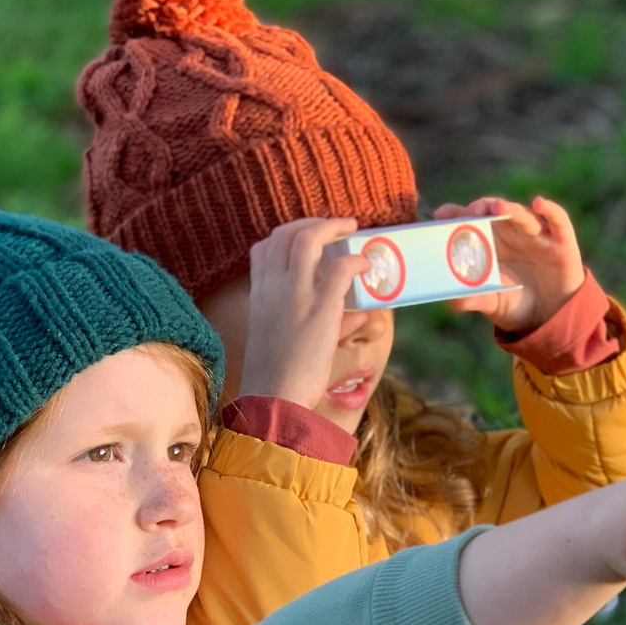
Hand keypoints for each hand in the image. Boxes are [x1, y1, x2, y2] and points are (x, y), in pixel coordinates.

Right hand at [240, 217, 367, 407]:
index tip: (309, 238)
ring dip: (334, 227)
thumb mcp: (284, 344)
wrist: (272, 401)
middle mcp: (272, 289)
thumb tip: (356, 318)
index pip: (264, 248)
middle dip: (313, 223)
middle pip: (286, 234)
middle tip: (337, 228)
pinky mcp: (320, 309)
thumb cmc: (277, 380)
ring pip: (310, 239)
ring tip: (353, 230)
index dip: (288, 235)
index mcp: (258, 296)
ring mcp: (295, 296)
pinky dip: (357, 260)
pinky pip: (341, 268)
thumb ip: (315, 322)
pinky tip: (367, 265)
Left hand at [432, 195, 585, 333]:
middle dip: (481, 208)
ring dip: (510, 208)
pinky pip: (558, 221)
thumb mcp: (494, 304)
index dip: (456, 214)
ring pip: (522, 215)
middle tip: (471, 211)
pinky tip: (539, 203)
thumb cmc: (516, 304)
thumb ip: (476, 300)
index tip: (440, 215)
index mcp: (490, 245)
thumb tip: (454, 303)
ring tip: (497, 207)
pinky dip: (551, 210)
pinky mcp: (561, 242)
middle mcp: (511, 234)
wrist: (550, 317)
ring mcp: (536, 236)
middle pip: (494, 212)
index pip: (470, 222)